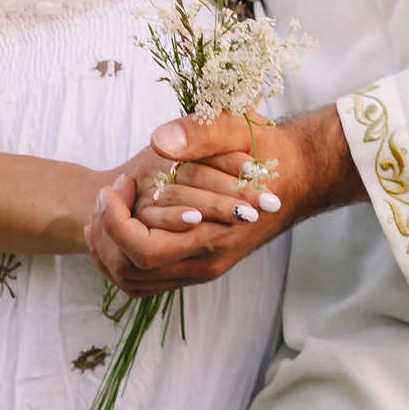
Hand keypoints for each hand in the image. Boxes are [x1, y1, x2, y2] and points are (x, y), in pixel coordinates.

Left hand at [84, 108, 363, 296]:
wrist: (302, 176)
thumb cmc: (270, 151)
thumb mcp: (240, 128)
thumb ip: (201, 133)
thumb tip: (160, 141)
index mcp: (213, 235)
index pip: (144, 252)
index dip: (117, 222)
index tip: (117, 184)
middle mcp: (205, 262)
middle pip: (131, 272)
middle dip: (106, 234)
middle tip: (107, 193)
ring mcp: (201, 267)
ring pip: (134, 281)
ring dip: (109, 248)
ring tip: (106, 208)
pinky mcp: (198, 264)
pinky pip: (147, 279)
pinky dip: (122, 256)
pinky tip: (121, 222)